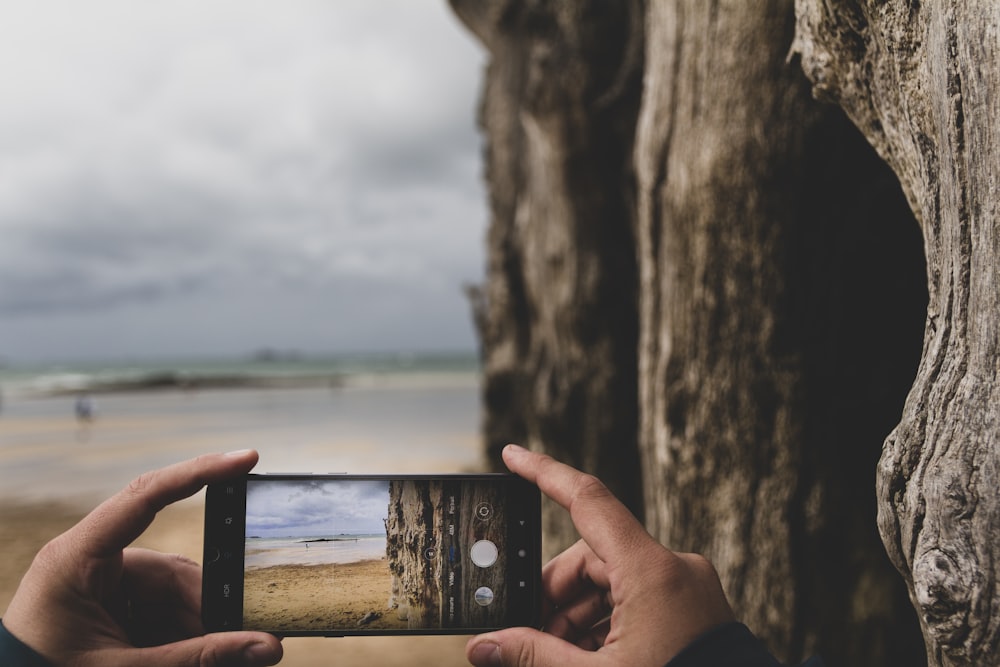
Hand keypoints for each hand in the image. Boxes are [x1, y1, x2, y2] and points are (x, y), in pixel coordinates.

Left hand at [3, 450, 282, 666]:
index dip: (199, 472)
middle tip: (243, 634)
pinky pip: (158, 607)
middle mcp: (89, 558)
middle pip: (172, 568)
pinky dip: (180, 631)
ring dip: (195, 626)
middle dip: (207, 607)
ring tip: (219, 655)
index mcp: (75, 558)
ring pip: (172, 591)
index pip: (146, 495)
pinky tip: (195, 653)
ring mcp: (98, 580)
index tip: (246, 459)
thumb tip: (267, 646)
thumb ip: (199, 656)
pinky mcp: (106, 601)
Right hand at [467, 444, 734, 666]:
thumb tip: (484, 646)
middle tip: (526, 634)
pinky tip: (586, 657)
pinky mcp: (694, 611)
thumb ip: (533, 655)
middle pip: (592, 555)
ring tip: (555, 656)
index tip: (513, 456)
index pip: (587, 499)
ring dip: (576, 615)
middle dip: (553, 594)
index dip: (545, 473)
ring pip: (611, 580)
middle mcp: (675, 569)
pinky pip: (637, 600)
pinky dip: (605, 624)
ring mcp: (688, 590)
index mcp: (652, 572)